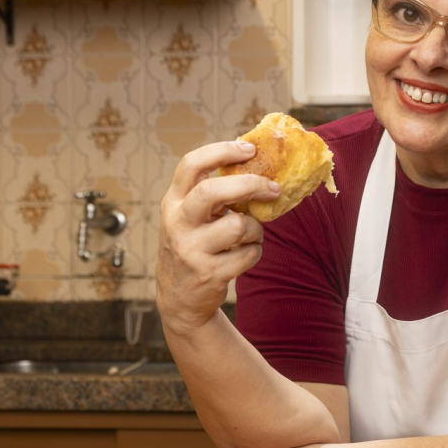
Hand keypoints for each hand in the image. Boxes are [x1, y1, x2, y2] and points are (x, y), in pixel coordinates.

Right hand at [157, 141, 280, 334]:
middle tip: (273, 188)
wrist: (180, 299)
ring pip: (239, 225)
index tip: (249, 149)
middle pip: (213, 190)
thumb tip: (255, 161)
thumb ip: (211, 194)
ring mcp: (191, 249)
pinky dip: (255, 252)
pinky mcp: (208, 273)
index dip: (222, 151)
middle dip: (250, 184)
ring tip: (251, 235)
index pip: (191, 164)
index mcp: (173, 202)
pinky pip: (248, 253)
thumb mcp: (190, 218)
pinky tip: (246, 254)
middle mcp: (178, 223)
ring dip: (256, 229)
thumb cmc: (194, 246)